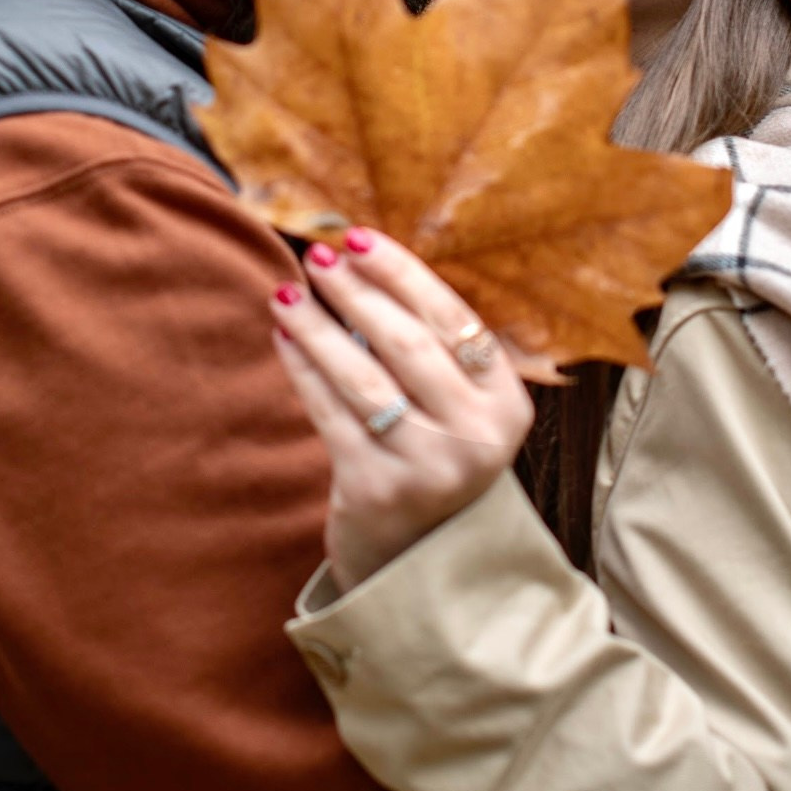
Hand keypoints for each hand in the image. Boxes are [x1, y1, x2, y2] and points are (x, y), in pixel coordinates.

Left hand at [270, 230, 533, 592]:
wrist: (419, 552)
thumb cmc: (434, 451)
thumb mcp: (459, 404)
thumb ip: (431, 345)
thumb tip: (359, 259)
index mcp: (507, 401)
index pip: (452, 318)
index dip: (400, 272)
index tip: (357, 238)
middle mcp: (478, 436)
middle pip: (407, 343)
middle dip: (356, 292)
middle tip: (317, 256)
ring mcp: (430, 467)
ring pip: (362, 377)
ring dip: (319, 327)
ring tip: (287, 293)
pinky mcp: (378, 490)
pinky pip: (330, 415)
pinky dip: (303, 370)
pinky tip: (283, 338)